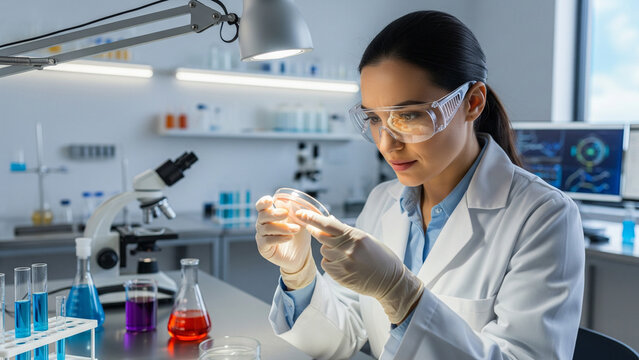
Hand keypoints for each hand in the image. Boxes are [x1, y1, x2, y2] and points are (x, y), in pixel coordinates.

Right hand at [255, 196, 316, 288]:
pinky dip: (279, 238)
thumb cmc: (299, 236)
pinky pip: (268, 241)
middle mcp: (262, 225)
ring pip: (266, 228)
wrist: (301, 256)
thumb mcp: (300, 221)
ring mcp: (261, 237)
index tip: (271, 200)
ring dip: (282, 227)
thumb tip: (289, 201)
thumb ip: (294, 211)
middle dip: (274, 214)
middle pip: (262, 216)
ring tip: (296, 229)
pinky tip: (290, 237)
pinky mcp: (263, 248)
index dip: (263, 202)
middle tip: (286, 213)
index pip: (261, 207)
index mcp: (269, 215)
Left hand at [296, 210, 423, 323]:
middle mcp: (347, 250)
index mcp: (355, 237)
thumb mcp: (366, 238)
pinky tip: (344, 264)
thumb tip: (329, 219)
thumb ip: (346, 231)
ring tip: (344, 253)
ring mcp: (342, 264)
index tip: (300, 213)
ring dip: (328, 249)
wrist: (389, 281)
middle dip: (316, 231)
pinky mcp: (339, 276)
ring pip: (324, 251)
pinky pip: (326, 264)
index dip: (312, 218)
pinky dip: (331, 262)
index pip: (328, 225)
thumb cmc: (380, 257)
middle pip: (321, 237)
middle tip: (311, 227)